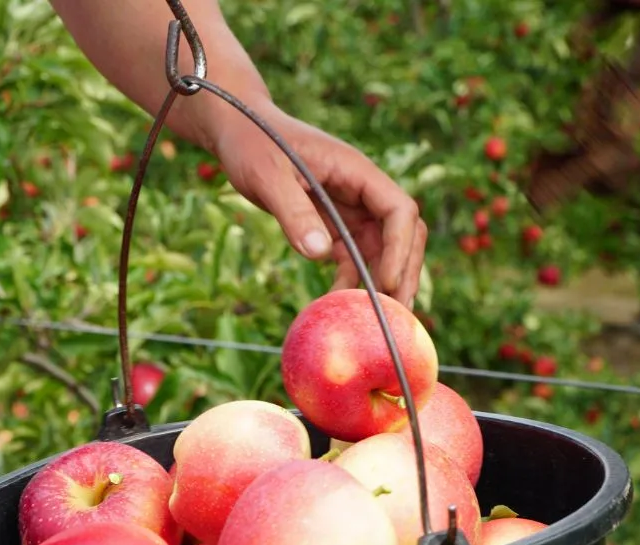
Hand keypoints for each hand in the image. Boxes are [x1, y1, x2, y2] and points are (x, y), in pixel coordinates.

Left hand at [209, 98, 426, 306]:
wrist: (238, 129)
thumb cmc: (253, 141)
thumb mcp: (267, 175)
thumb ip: (293, 212)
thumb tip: (320, 254)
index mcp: (356, 171)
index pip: (399, 210)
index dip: (399, 248)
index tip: (385, 282)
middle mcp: (361, 190)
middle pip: (401, 234)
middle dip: (402, 273)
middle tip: (394, 315)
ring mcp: (350, 207)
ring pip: (381, 250)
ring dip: (379, 282)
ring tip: (372, 320)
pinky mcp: (333, 222)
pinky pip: (352, 255)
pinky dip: (350, 279)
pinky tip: (337, 302)